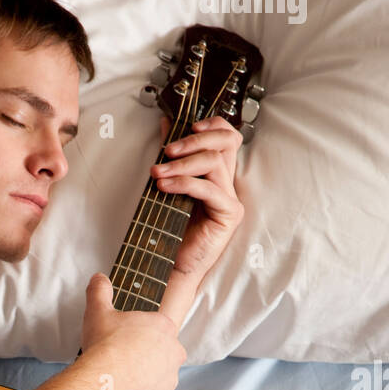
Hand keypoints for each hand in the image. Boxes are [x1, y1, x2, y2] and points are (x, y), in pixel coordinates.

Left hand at [150, 115, 244, 285]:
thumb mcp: (168, 184)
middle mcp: (228, 184)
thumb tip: (166, 124)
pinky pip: (209, 189)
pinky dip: (184, 183)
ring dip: (182, 164)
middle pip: (225, 142)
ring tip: (157, 173)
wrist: (172, 265)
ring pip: (215, 163)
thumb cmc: (170, 229)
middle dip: (193, 140)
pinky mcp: (228, 214)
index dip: (212, 124)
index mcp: (217, 174)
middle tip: (167, 150)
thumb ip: (171, 156)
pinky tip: (164, 187)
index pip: (227, 136)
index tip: (187, 126)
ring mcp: (230, 199)